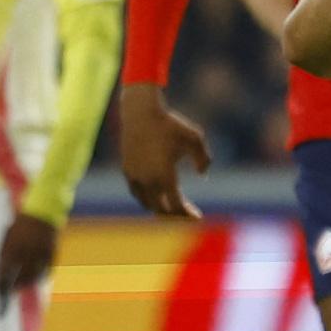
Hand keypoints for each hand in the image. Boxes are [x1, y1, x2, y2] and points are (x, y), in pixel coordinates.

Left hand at [0, 211, 59, 291]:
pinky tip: (35, 279)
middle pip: (20, 275)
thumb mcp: (7, 236)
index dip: (1, 279)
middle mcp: (27, 250)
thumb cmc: (20, 225)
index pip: (5, 268)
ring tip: (21, 287)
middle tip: (10, 291)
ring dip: (27, 283)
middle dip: (14, 285)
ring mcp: (40, 252)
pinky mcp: (51, 253)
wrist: (41, 213)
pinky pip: (46, 270)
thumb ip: (3, 252)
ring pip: (34, 274)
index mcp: (14, 245)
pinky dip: (40, 276)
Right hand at [120, 83, 210, 218]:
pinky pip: (137, 193)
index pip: (176, 205)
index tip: (197, 218)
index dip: (187, 215)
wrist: (140, 112)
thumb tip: (202, 175)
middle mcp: (148, 180)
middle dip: (176, 215)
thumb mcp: (195, 137)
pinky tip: (157, 198)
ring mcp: (135, 176)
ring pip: (147, 204)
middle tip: (188, 215)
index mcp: (165, 175)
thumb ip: (203, 158)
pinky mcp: (127, 171)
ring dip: (161, 209)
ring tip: (173, 209)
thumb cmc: (171, 124)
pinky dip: (147, 200)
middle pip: (161, 209)